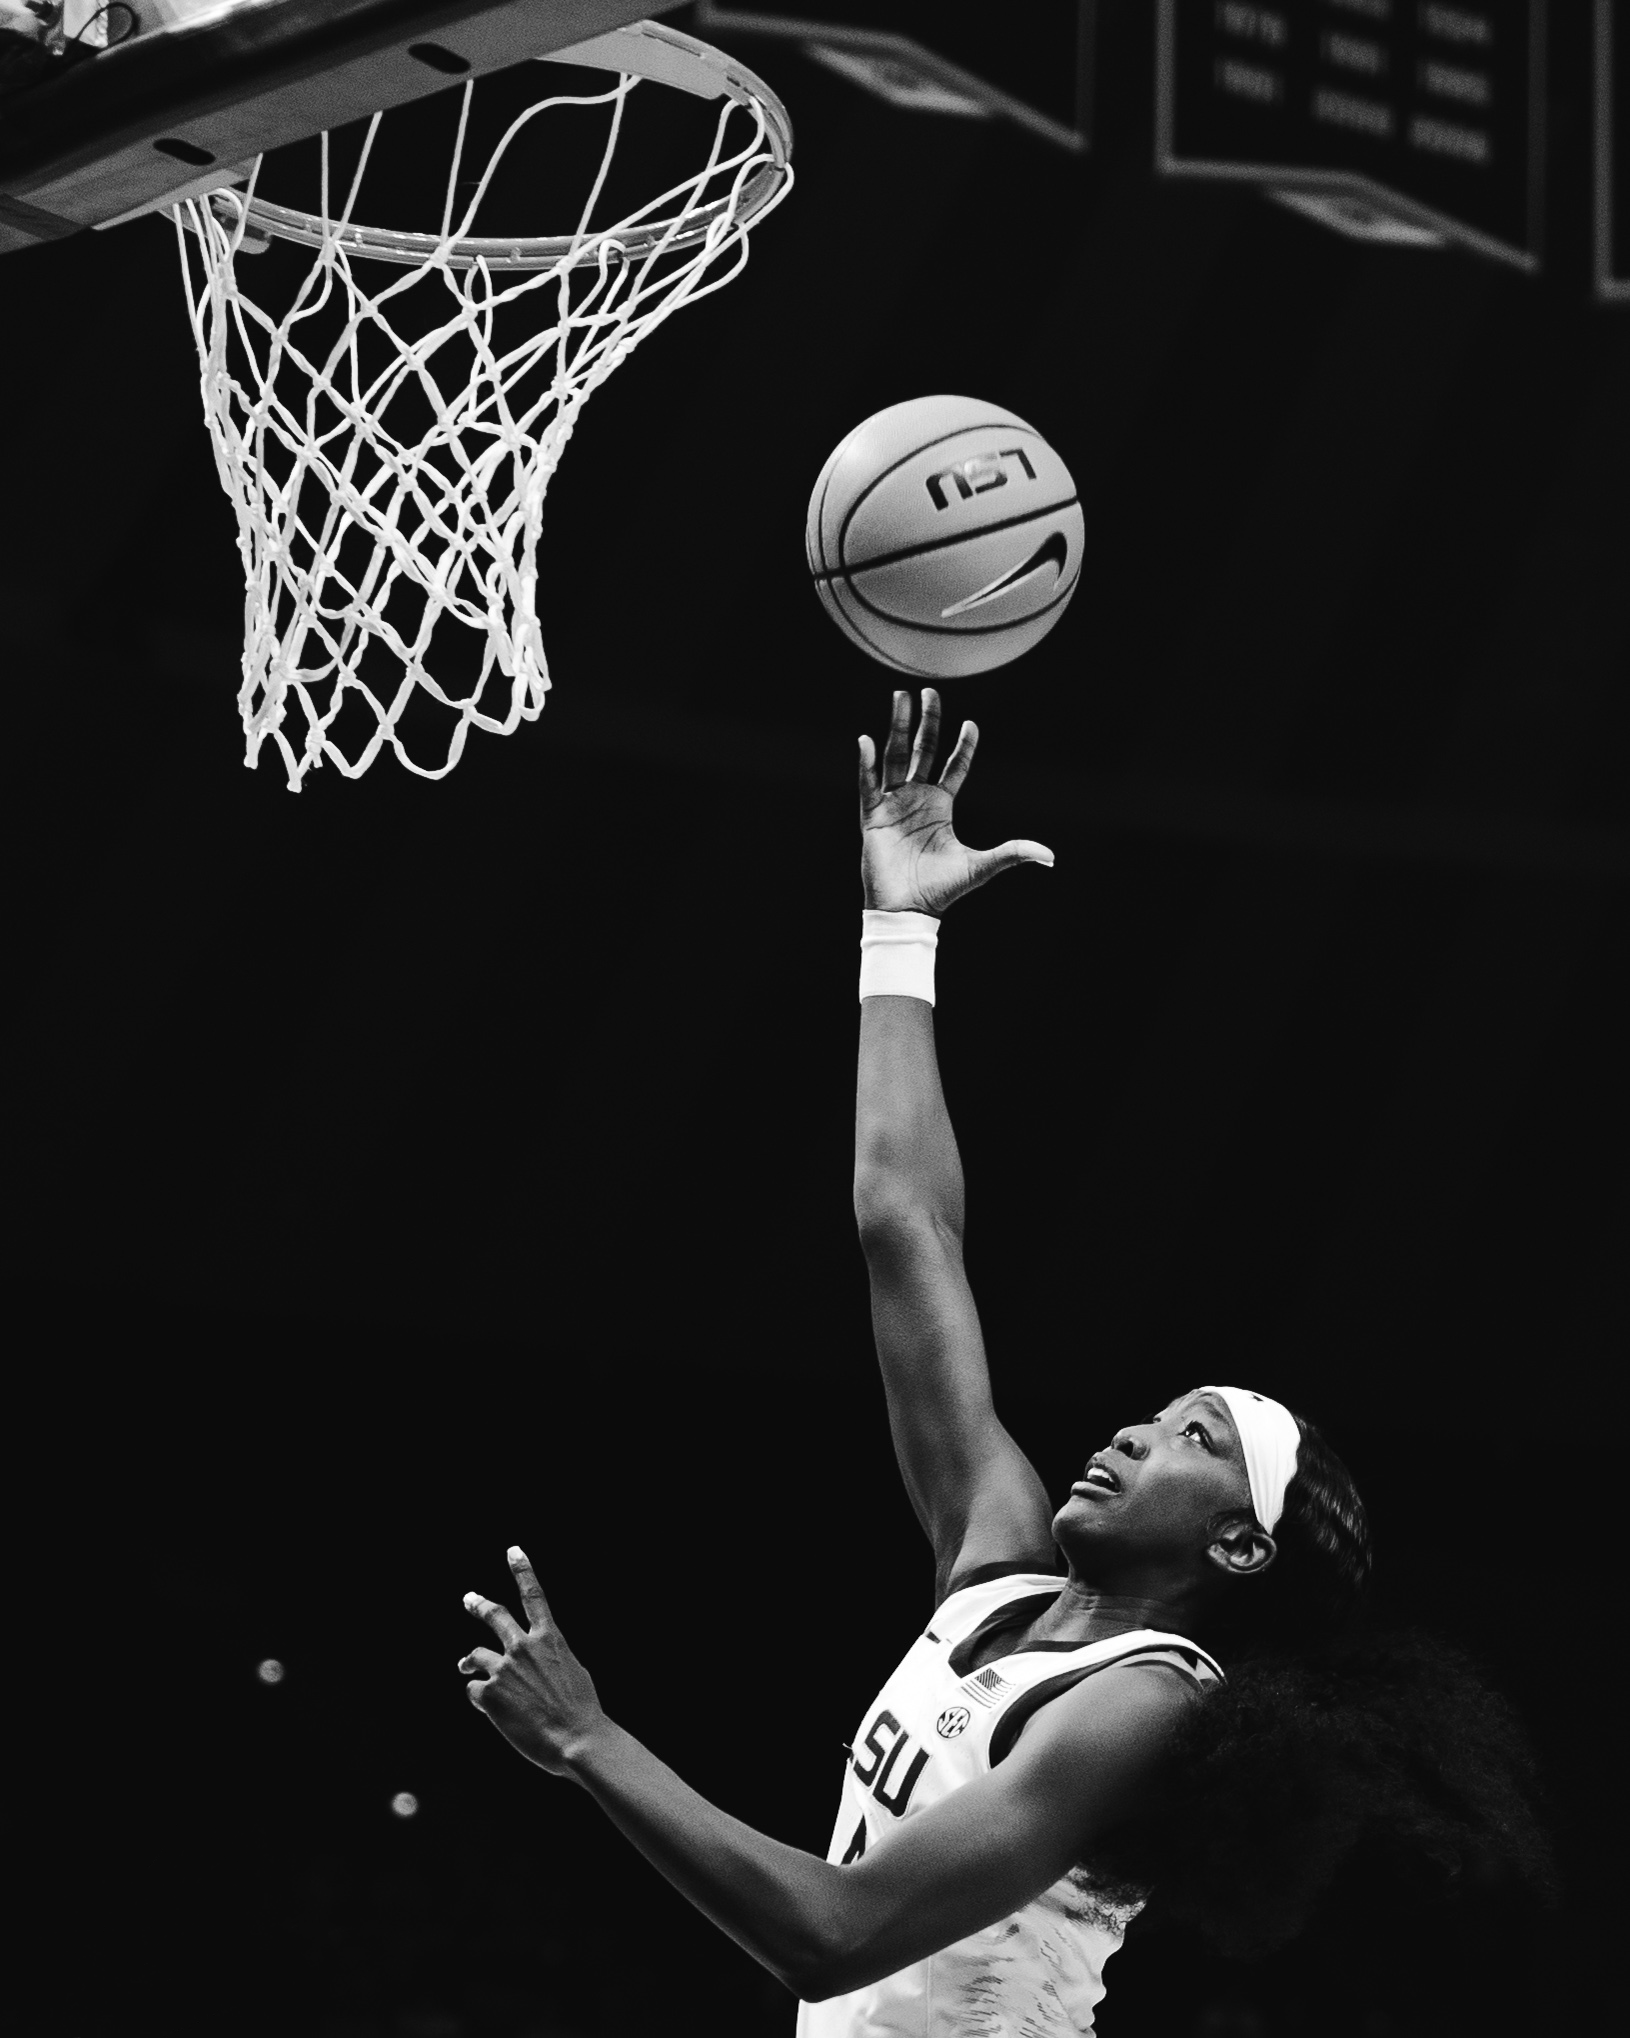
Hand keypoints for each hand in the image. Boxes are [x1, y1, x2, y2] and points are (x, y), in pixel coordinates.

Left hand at [458, 1547, 605, 1777]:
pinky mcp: (489, 1694)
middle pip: (495, 1615)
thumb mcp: (572, 1671)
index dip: (522, 1570)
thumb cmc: (581, 1710)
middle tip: (469, 1598)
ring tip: (464, 1665)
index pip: (534, 1595)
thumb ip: (548, 1659)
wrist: (577, 1740)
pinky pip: (474, 1690)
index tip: (513, 1550)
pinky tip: (488, 1709)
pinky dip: (479, 1697)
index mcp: (550, 1638)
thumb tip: (528, 1662)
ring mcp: (504, 1669)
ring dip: (469, 1660)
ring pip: (475, 1655)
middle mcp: (523, 1647)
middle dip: (479, 1605)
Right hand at [859, 688, 1053, 915]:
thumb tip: (1050, 856)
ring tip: (900, 697)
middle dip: (926, 721)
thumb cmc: (941, 890)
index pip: (953, 767)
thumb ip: (1012, 854)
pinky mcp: (873, 817)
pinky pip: (868, 785)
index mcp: (941, 806)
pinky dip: (867, 763)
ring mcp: (893, 805)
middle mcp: (916, 799)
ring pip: (895, 757)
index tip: (971, 723)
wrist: (909, 911)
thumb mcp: (981, 866)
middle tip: (928, 692)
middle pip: (921, 751)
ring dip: (898, 728)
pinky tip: (867, 740)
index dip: (962, 746)